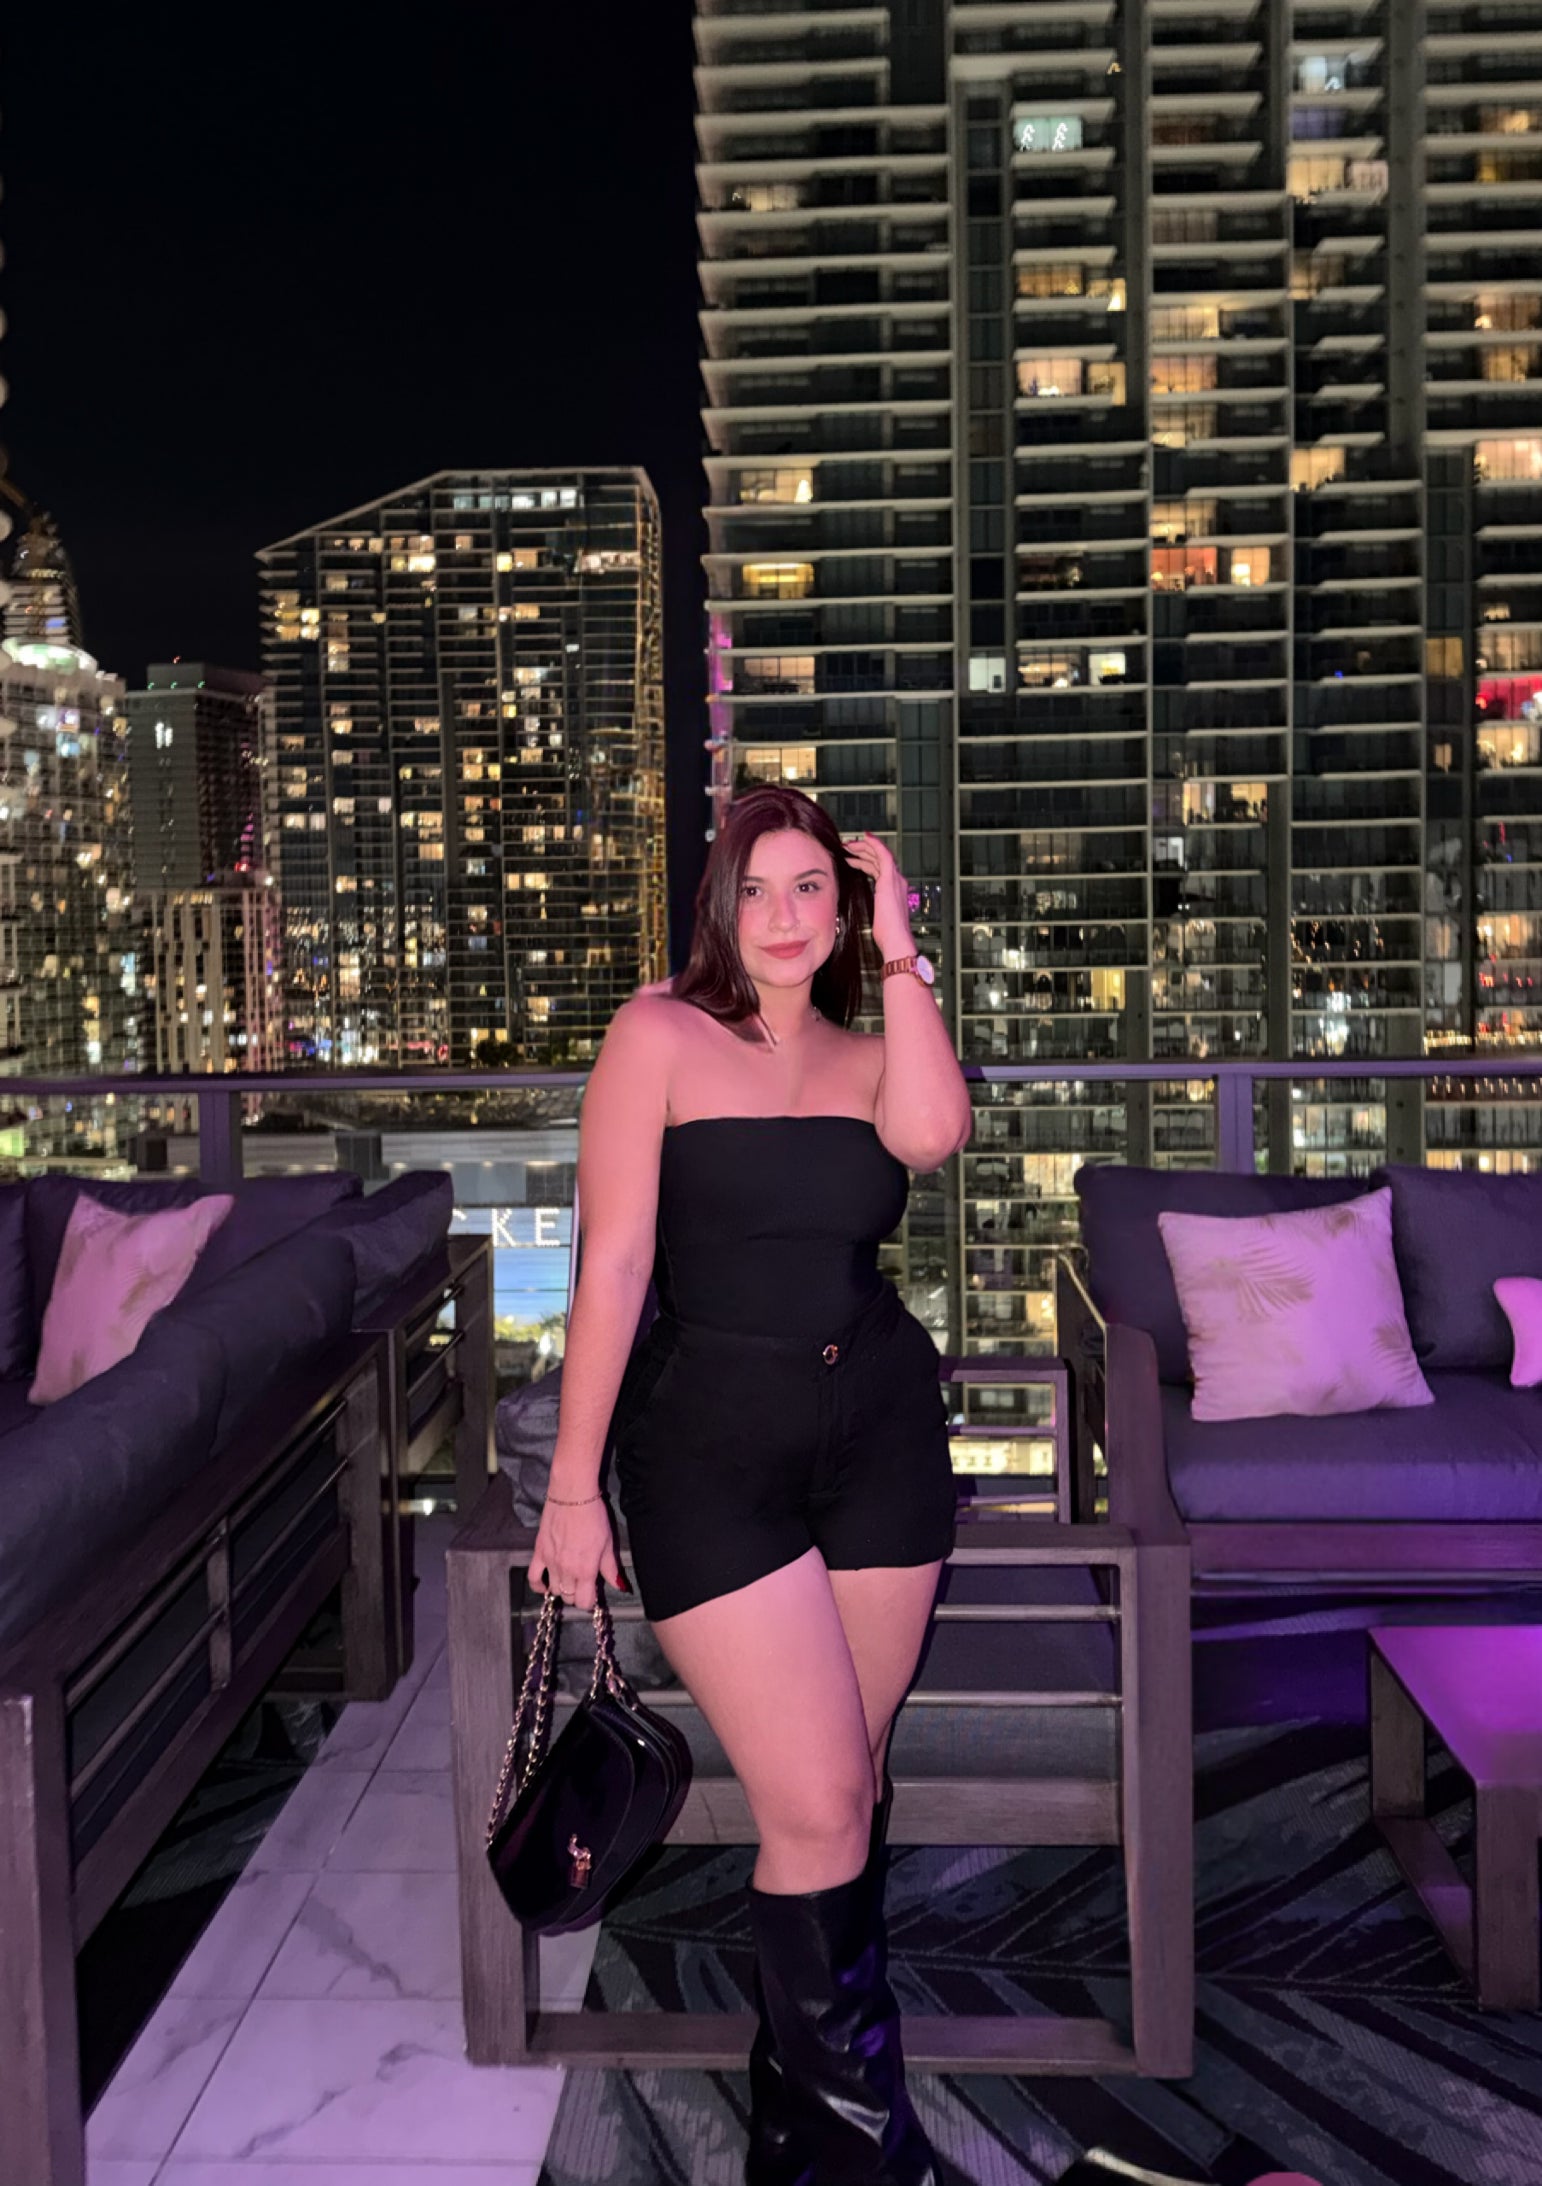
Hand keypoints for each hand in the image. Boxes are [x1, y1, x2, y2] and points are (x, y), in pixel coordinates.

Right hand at [530, 1495, 624, 1612]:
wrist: (572, 1496)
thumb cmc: (593, 1517)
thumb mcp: (608, 1543)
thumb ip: (611, 1569)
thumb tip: (620, 1586)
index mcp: (586, 1570)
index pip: (584, 1602)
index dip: (589, 1601)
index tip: (592, 1592)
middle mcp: (567, 1571)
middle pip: (569, 1598)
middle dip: (577, 1594)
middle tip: (582, 1582)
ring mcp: (551, 1563)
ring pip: (554, 1590)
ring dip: (561, 1588)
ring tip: (568, 1579)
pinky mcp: (539, 1552)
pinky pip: (533, 1577)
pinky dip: (538, 1585)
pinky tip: (545, 1585)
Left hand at [841, 832, 913, 961]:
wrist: (895, 939)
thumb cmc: (886, 934)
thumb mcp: (876, 916)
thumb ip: (872, 906)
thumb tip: (859, 904)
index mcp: (894, 889)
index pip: (879, 868)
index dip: (866, 859)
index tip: (851, 856)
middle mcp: (897, 881)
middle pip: (879, 859)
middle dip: (863, 851)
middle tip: (847, 847)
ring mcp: (895, 879)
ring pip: (879, 854)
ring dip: (863, 847)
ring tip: (847, 845)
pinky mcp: (890, 879)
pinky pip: (883, 854)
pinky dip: (874, 844)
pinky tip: (864, 838)